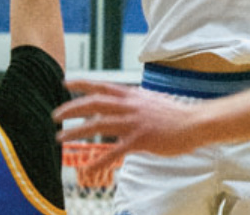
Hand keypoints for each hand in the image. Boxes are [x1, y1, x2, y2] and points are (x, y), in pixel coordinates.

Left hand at [53, 80, 201, 170]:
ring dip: (76, 132)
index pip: (101, 85)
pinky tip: (87, 167)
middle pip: (93, 103)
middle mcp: (129, 105)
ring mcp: (133, 122)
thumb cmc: (172, 113)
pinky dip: (99, 159)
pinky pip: (114, 151)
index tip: (65, 82)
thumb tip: (119, 99)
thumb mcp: (148, 99)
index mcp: (130, 94)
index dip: (81, 83)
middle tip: (55, 116)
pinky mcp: (140, 140)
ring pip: (98, 125)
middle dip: (71, 108)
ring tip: (60, 139)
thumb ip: (132, 100)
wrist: (194, 122)